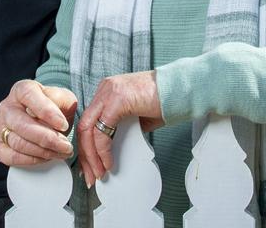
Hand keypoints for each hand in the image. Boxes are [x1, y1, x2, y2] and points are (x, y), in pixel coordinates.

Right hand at [0, 80, 76, 166]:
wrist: (47, 120)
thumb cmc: (54, 107)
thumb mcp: (62, 98)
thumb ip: (61, 101)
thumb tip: (57, 117)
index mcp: (21, 90)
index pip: (28, 96)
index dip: (46, 111)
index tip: (63, 124)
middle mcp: (7, 107)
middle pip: (22, 124)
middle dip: (48, 138)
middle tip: (65, 145)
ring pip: (18, 143)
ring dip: (43, 151)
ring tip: (61, 152)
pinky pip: (12, 157)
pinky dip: (32, 160)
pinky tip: (46, 157)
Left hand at [76, 70, 162, 187]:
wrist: (181, 90)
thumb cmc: (164, 101)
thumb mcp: (137, 115)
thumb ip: (123, 126)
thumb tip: (115, 146)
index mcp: (107, 91)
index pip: (88, 121)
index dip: (86, 145)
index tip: (89, 164)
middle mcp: (105, 89)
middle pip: (83, 126)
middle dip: (85, 155)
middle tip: (91, 175)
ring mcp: (109, 93)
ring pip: (88, 130)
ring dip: (92, 156)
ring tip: (99, 173)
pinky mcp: (117, 100)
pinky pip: (103, 131)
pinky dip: (103, 151)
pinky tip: (108, 162)